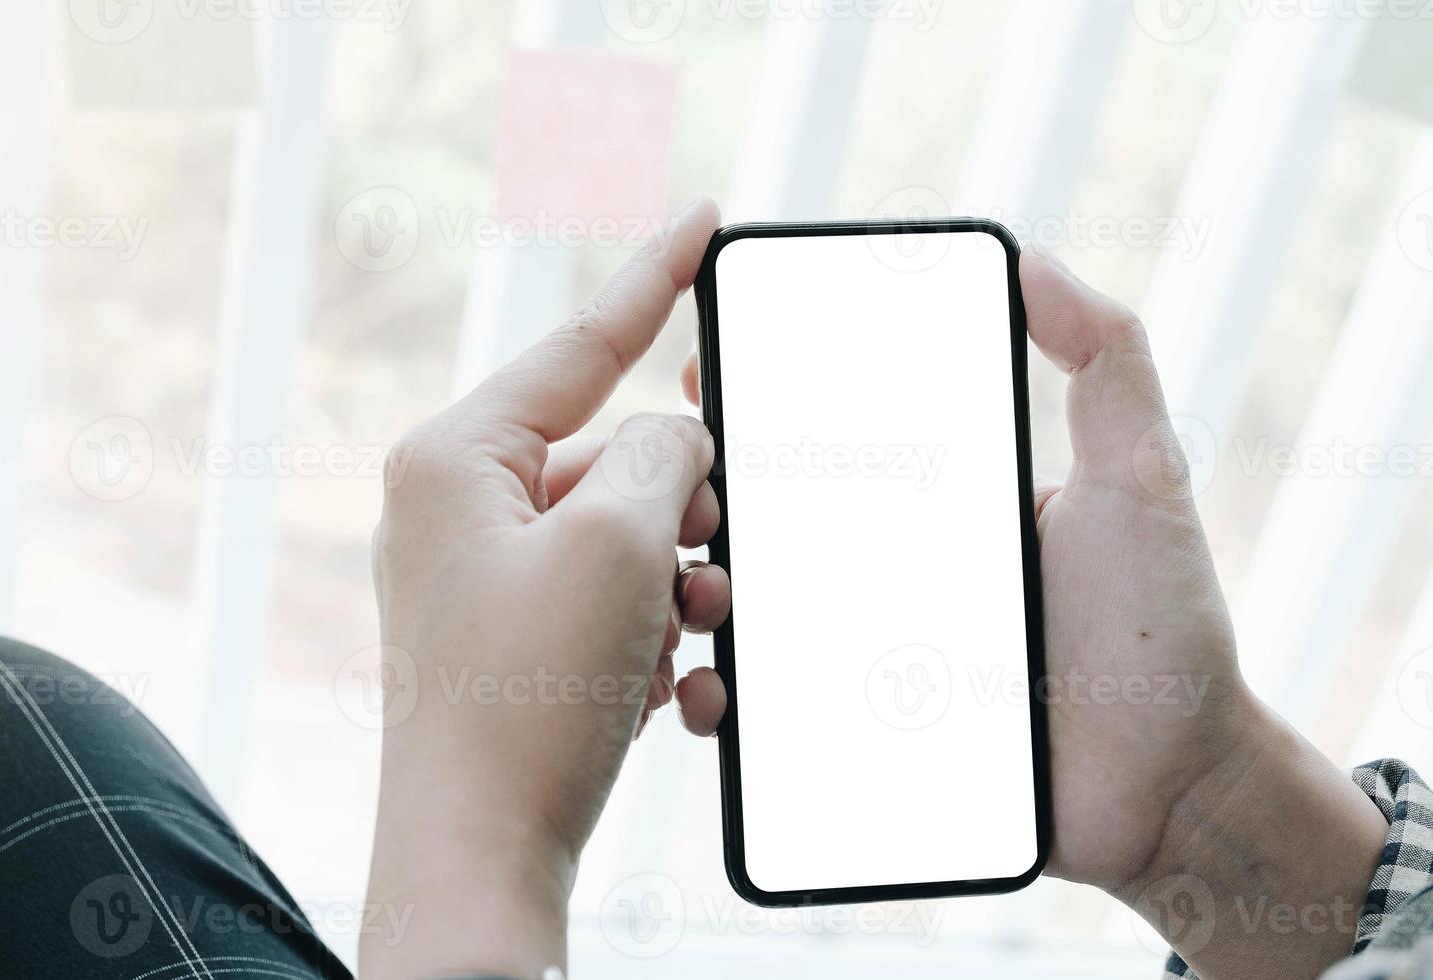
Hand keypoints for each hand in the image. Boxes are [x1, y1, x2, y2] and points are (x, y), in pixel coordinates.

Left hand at [361, 198, 731, 978]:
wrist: (481, 857)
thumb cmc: (526, 700)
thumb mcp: (619, 546)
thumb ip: (666, 457)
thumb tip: (678, 439)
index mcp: (455, 458)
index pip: (579, 344)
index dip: (655, 278)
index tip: (705, 221)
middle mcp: (456, 508)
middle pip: (615, 459)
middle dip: (684, 510)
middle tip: (706, 561)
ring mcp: (481, 580)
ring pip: (624, 540)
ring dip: (681, 587)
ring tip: (686, 642)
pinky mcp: (510, 644)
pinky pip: (608, 608)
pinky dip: (655, 644)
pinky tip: (674, 699)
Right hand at [677, 247, 1383, 979]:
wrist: (1172, 787)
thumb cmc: (1164, 627)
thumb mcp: (1141, 478)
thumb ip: (1106, 361)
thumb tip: (1035, 257)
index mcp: (933, 505)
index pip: (825, 441)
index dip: (757, 407)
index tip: (705, 373)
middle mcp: (884, 572)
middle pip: (767, 524)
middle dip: (703, 502)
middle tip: (682, 494)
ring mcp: (864, 655)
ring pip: (750, 615)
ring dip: (697, 595)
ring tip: (693, 589)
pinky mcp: (855, 738)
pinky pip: (767, 716)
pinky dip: (724, 700)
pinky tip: (710, 688)